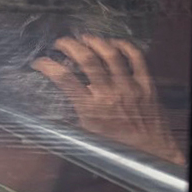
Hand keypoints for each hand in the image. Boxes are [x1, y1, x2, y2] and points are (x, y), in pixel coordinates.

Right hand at [32, 35, 185, 165]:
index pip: (64, 79)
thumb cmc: (117, 148)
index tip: (39, 61)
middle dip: (70, 45)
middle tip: (61, 42)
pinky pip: (137, 58)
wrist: (152, 154)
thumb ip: (72, 117)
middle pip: (87, 59)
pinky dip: (125, 46)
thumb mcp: (87, 135)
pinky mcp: (146, 84)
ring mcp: (129, 87)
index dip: (48, 65)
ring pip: (111, 54)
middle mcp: (109, 94)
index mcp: (91, 108)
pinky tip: (115, 43)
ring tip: (84, 38)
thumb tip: (52, 108)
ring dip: (95, 41)